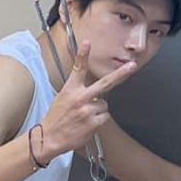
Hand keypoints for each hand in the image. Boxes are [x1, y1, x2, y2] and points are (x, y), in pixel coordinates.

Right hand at [42, 42, 135, 158]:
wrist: (49, 138)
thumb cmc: (55, 118)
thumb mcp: (61, 98)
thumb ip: (77, 90)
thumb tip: (94, 90)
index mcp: (70, 89)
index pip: (78, 69)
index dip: (83, 55)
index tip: (87, 43)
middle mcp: (80, 98)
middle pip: (105, 83)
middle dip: (120, 74)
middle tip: (131, 66)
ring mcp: (88, 111)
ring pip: (104, 104)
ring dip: (98, 110)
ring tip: (85, 116)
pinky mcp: (93, 123)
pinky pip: (104, 117)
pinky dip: (98, 121)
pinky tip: (87, 124)